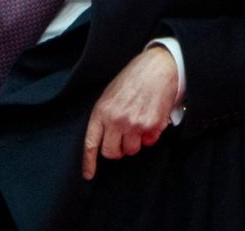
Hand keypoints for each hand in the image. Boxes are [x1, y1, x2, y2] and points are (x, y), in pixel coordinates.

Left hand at [81, 47, 177, 178]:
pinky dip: (149, 136)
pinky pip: (148, 143)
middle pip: (112, 152)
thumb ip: (105, 116)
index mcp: (101, 111)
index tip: (88, 175)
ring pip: (131, 150)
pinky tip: (149, 120)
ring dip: (134, 143)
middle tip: (121, 139)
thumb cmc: (131, 80)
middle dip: (116, 150)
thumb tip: (105, 138)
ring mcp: (134, 125)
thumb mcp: (109, 94)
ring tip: (137, 124)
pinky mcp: (151, 126)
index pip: (91, 142)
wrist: (156, 69)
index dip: (89, 161)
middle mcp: (116, 120)